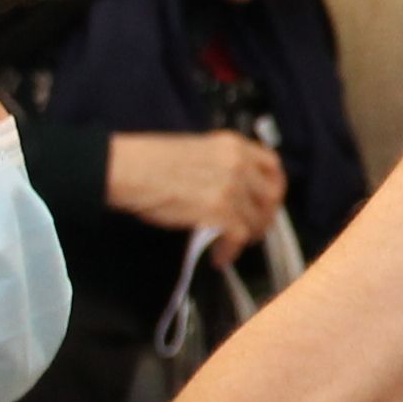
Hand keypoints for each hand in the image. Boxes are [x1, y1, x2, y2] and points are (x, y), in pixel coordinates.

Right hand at [107, 131, 287, 249]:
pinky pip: (239, 236)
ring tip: (232, 246)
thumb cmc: (149, 162)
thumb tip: (235, 190)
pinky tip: (220, 257)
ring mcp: (230, 185)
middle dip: (265, 218)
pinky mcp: (218, 209)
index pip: (272, 165)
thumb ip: (222, 165)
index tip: (268, 202)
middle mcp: (237, 162)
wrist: (127, 170)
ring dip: (246, 238)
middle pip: (271, 195)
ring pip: (257, 219)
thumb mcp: (196, 151)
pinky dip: (231, 251)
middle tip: (254, 230)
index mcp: (232, 144)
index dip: (275, 187)